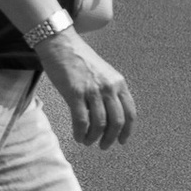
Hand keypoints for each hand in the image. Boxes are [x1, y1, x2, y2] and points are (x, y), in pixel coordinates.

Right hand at [40, 27, 135, 147]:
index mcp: (119, 83)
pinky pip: (82, 121)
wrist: (60, 44)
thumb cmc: (80, 59)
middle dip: (111, 138)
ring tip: (88, 142)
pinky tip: (78, 137)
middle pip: (117, 122)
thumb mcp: (103, 73)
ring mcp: (93, 90)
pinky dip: (81, 133)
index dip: (127, 130)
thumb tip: (109, 115)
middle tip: (104, 146)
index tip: (121, 141)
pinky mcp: (75, 93)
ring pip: (100, 124)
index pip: (130, 112)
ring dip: (94, 138)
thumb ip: (109, 91)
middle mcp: (109, 87)